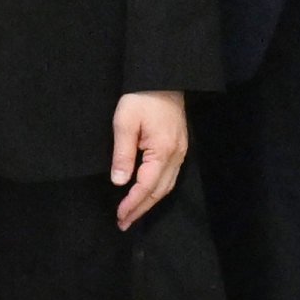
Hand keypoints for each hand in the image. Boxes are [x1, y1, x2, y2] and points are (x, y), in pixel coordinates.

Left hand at [110, 91, 187, 229]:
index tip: (119, 216)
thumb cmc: (141, 96)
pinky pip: (170, 176)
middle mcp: (176, 155)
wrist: (163, 76)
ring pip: (167, 186)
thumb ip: (122, 154)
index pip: (146, 186)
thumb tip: (119, 182)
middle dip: (141, 209)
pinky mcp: (179, 146)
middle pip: (159, 191)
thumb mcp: (125, 122)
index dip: (132, 204)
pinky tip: (147, 193)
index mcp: (163, 151)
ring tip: (133, 213)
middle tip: (124, 223)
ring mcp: (181, 151)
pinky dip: (157, 189)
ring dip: (150, 202)